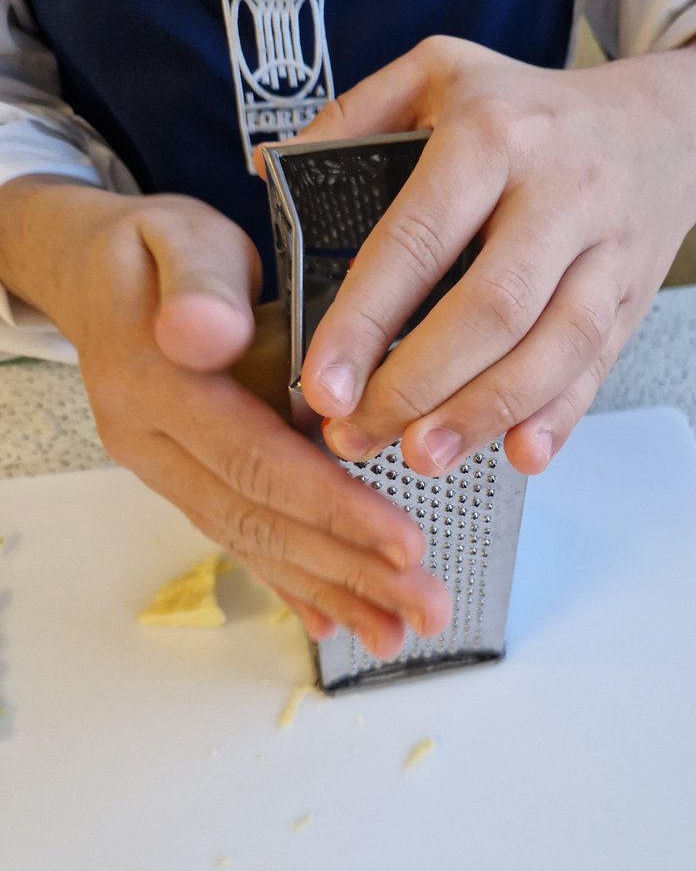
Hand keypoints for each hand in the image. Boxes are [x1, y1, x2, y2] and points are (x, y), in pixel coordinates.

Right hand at [0, 178, 450, 655]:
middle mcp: (155, 443)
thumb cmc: (154, 253)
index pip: (255, 460)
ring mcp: (167, 470)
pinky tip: (333, 619)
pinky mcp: (186, 481)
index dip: (332, 507)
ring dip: (330, 591)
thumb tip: (203, 332)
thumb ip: (197, 284)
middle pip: (262, 520)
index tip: (405, 545)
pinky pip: (240, 538)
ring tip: (396, 631)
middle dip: (349, 570)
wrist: (95, 278)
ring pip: (255, 542)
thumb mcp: (179, 239)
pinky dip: (291, 582)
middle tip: (424, 608)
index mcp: (157, 385)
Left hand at [282, 32, 695, 476]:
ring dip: (484, 413)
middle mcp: (557, 191)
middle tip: (359, 435)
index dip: (366, 321)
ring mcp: (604, 249)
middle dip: (417, 384)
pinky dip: (560, 416)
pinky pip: (598, 365)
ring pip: (553, 346)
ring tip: (421, 456)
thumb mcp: (440, 74)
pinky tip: (520, 454)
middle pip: (489, 307)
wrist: (666, 124)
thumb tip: (269, 171)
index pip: (418, 240)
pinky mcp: (632, 298)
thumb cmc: (533, 110)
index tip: (323, 384)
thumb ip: (353, 116)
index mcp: (492, 134)